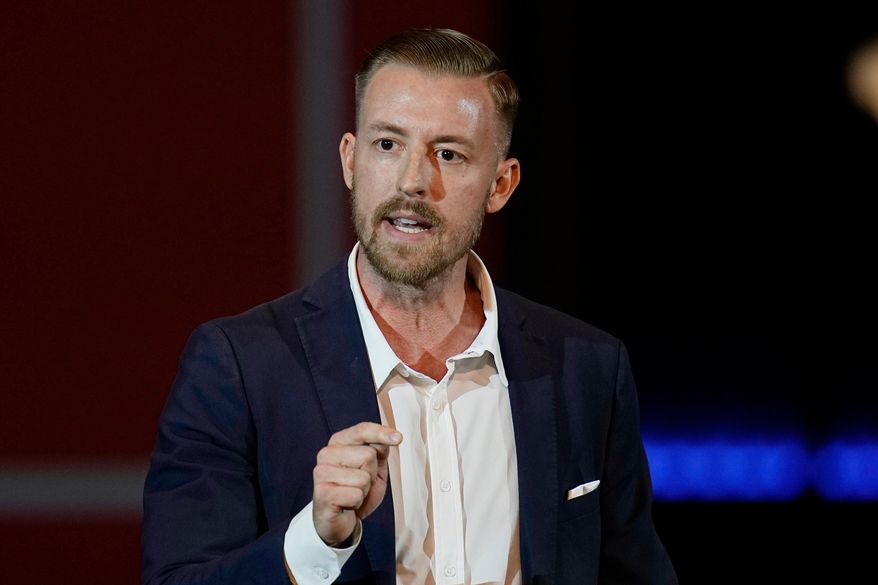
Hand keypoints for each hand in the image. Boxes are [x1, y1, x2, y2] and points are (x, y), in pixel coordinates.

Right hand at [312, 422, 401, 545]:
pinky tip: (346, 504)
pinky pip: (356, 495)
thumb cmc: (357, 490)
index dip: (381, 433)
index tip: (398, 438)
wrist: (341, 520)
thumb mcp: (374, 467)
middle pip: (368, 455)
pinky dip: (358, 502)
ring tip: (352, 494)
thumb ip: (379, 450)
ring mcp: (322, 472)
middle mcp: (326, 453)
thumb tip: (392, 438)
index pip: (362, 430)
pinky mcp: (322, 493)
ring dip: (364, 490)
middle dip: (372, 474)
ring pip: (363, 477)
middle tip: (360, 484)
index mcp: (338, 442)